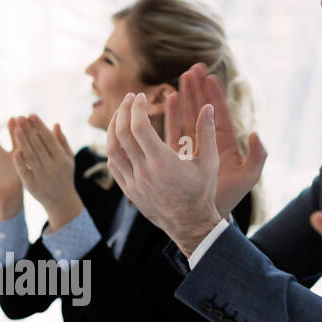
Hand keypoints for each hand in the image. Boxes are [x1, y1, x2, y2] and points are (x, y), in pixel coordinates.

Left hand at [13, 115, 81, 230]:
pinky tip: (14, 150)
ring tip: (16, 128)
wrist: (61, 201)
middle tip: (20, 117)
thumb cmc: (64, 175)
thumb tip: (55, 124)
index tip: (31, 115)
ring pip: (31, 156)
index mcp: (62, 159)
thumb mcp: (68, 159)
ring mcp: (42, 177)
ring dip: (23, 141)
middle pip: (38, 145)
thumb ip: (62, 142)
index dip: (40, 126)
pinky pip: (24, 171)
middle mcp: (52, 167)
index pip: (49, 139)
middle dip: (29, 130)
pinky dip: (19, 161)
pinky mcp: (31, 185)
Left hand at [106, 93, 222, 253]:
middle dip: (123, 111)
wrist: (190, 225)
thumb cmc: (202, 193)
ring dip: (113, 129)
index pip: (139, 127)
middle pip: (122, 134)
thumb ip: (207, 133)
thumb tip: (208, 106)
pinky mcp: (129, 191)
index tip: (140, 96)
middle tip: (129, 99)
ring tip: (120, 116)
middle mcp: (144, 172)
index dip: (136, 108)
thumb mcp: (209, 162)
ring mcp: (134, 183)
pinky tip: (120, 140)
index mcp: (162, 162)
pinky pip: (114, 166)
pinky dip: (113, 149)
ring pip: (112, 150)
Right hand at [167, 63, 266, 216]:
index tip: (210, 76)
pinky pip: (174, 130)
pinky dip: (172, 114)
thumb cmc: (229, 198)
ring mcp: (192, 147)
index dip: (215, 95)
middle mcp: (208, 142)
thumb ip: (258, 157)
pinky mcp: (178, 155)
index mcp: (225, 144)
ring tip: (181, 78)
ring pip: (188, 116)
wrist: (206, 217)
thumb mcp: (248, 177)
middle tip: (193, 68)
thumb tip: (255, 133)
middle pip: (203, 109)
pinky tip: (169, 99)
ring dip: (185, 97)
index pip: (219, 113)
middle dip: (198, 89)